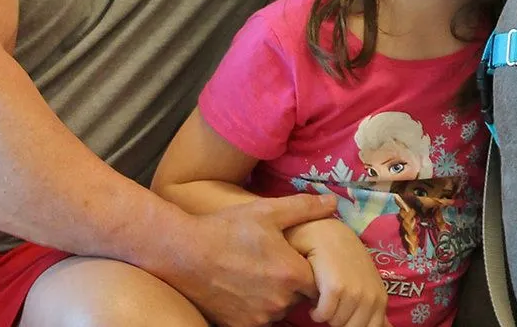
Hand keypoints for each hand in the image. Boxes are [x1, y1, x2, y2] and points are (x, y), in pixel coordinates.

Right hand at [166, 193, 334, 326]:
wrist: (182, 253)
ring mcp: (259, 317)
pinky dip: (256, 306)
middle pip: (301, 296)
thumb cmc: (226, 229)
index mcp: (291, 274)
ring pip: (280, 309)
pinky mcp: (240, 326)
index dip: (311, 268)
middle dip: (293, 282)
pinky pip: (260, 319)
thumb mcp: (266, 211)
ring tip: (256, 272)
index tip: (298, 257)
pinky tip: (243, 286)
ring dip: (276, 296)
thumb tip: (334, 201)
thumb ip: (304, 208)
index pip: (321, 280)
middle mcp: (279, 301)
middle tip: (273, 261)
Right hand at [286, 218, 390, 326]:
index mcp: (380, 299)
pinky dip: (315, 311)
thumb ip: (374, 307)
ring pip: (335, 323)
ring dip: (326, 314)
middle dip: (338, 320)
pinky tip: (316, 296)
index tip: (342, 316)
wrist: (328, 234)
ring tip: (325, 296)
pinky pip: (322, 315)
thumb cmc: (345, 260)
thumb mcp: (366, 283)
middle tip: (332, 303)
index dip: (352, 325)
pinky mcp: (336, 288)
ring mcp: (355, 293)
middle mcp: (372, 297)